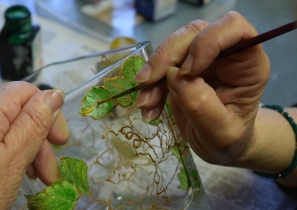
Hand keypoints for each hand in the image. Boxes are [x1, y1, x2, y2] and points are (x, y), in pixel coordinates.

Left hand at [0, 82, 68, 208]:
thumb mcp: (14, 159)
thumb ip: (35, 122)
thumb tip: (55, 93)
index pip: (26, 92)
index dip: (49, 113)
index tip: (60, 142)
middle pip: (15, 111)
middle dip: (38, 138)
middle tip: (49, 170)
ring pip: (3, 126)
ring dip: (26, 148)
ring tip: (38, 177)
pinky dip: (6, 152)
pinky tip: (16, 173)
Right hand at [134, 11, 269, 164]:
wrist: (219, 146)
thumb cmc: (230, 140)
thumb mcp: (221, 133)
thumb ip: (202, 106)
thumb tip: (175, 76)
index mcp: (247, 64)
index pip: (233, 29)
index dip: (207, 42)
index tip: (187, 72)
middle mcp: (225, 54)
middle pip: (193, 33)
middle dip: (166, 58)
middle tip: (147, 84)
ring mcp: (202, 58)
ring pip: (172, 47)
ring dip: (153, 74)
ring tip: (146, 105)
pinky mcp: (182, 67)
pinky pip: (160, 66)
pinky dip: (149, 85)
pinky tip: (148, 107)